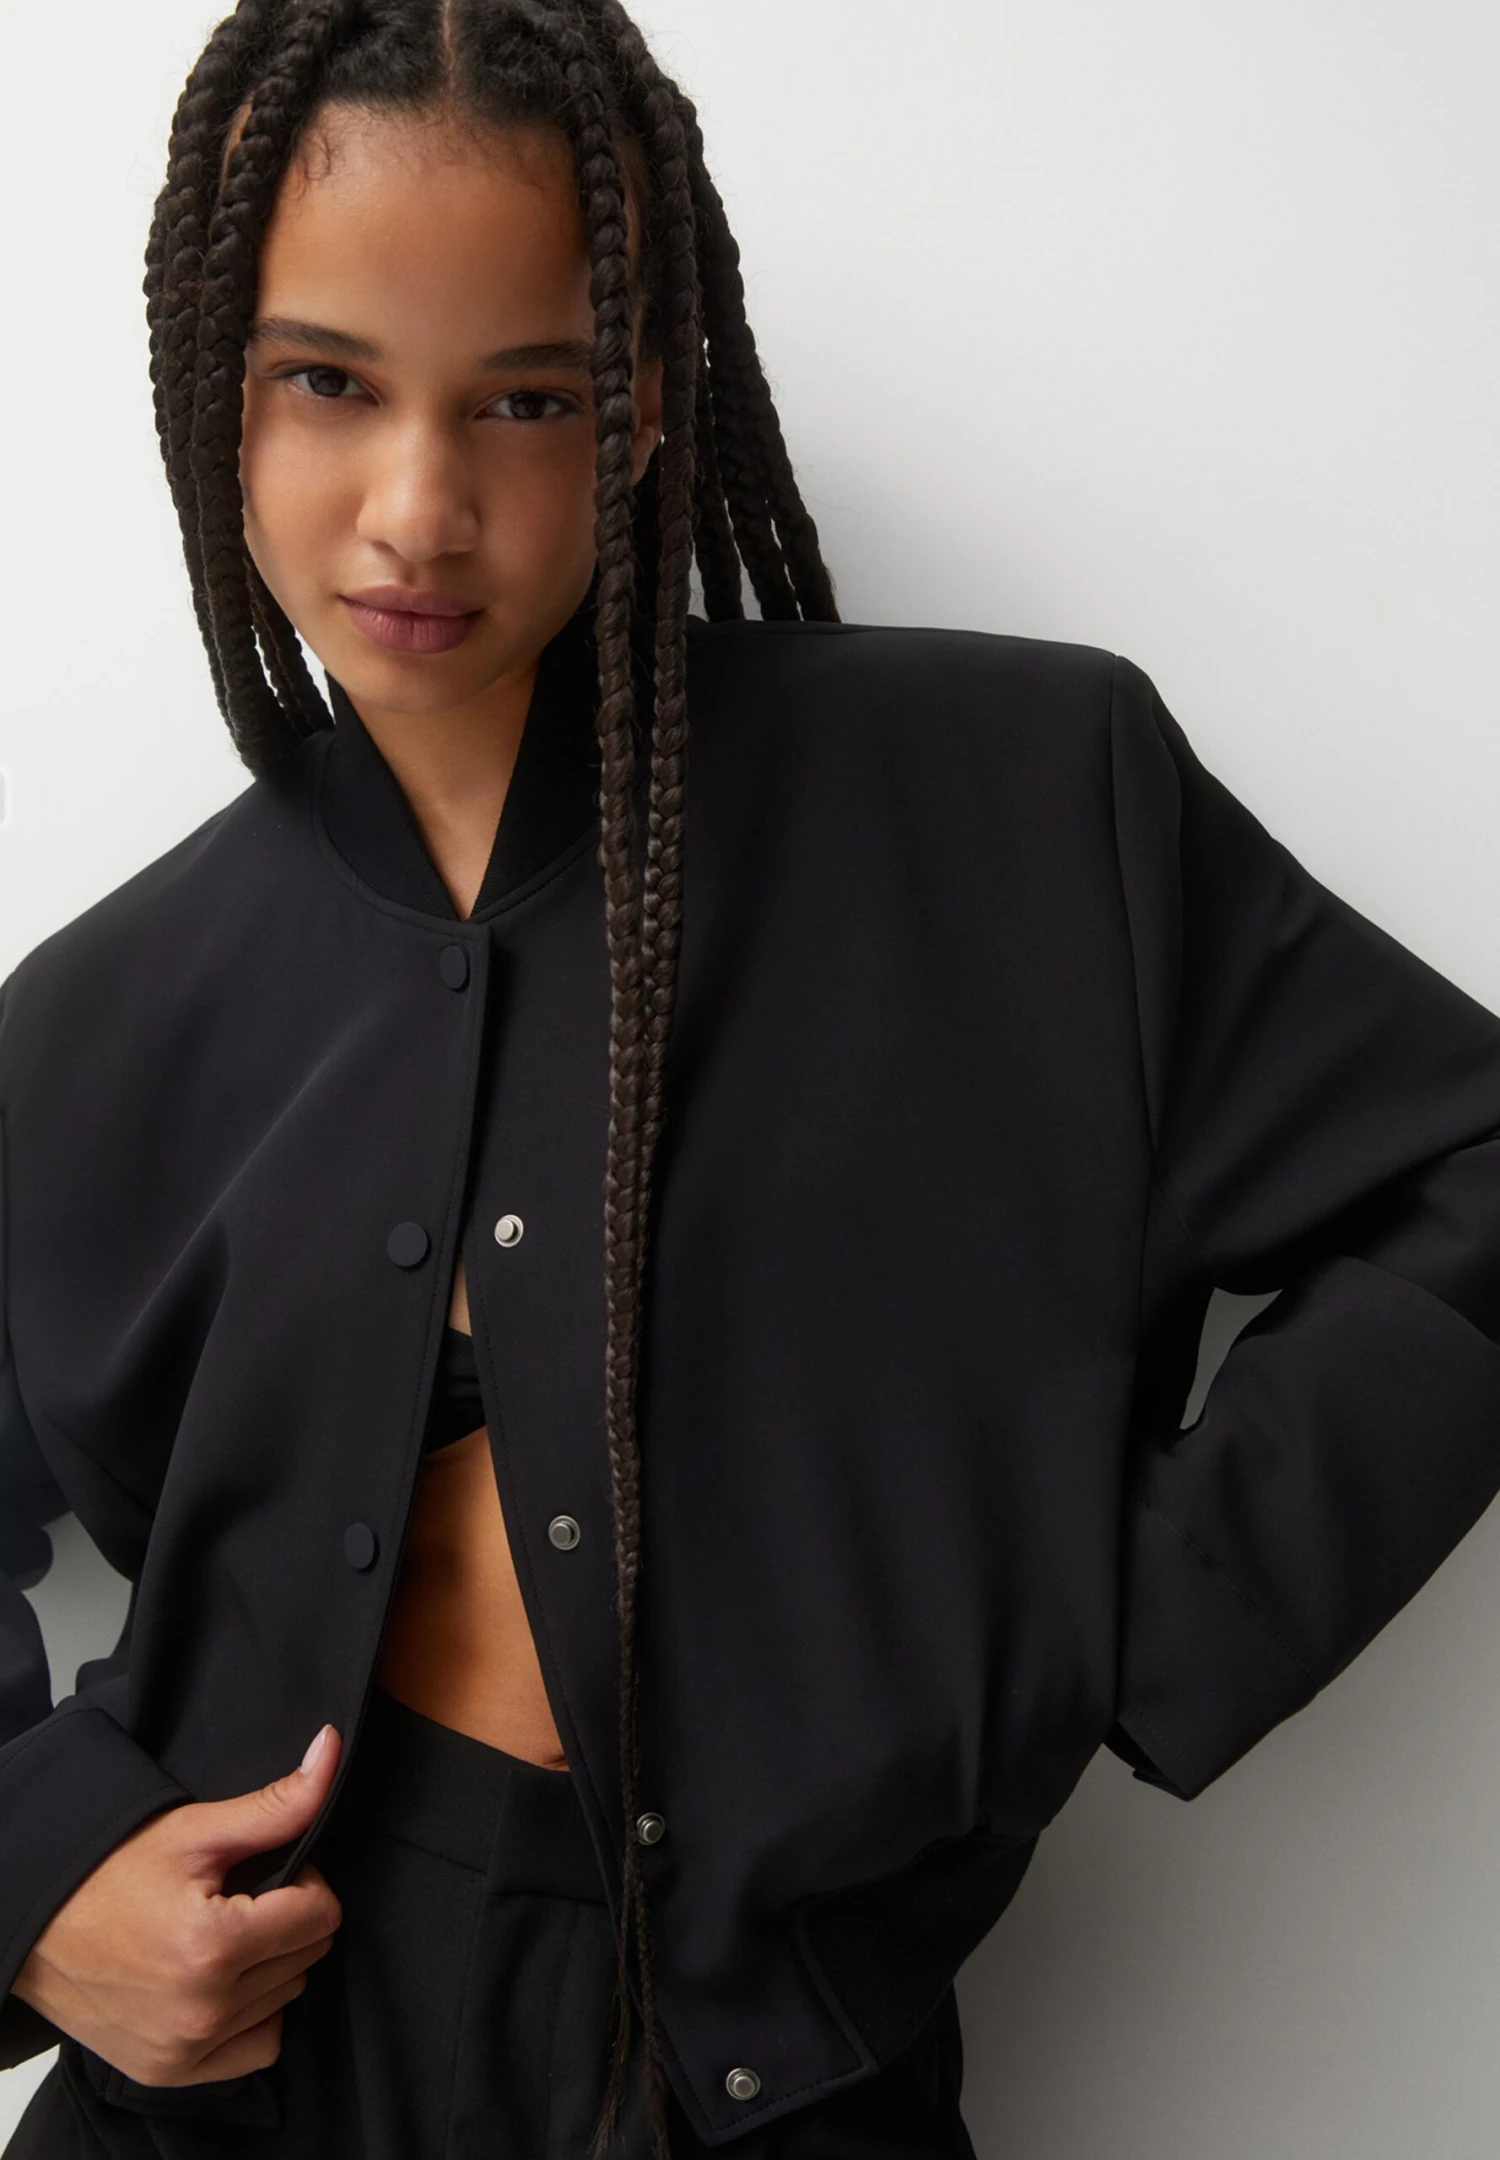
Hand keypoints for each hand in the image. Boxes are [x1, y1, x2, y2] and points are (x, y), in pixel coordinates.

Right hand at [11, 1724, 343, 2086]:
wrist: (37, 1925)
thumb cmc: (110, 1872)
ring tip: (224, 1935)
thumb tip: (332, 1750)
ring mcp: (188, 2049)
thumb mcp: (194, 1830)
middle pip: (307, 1957)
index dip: (303, 1881)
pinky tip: (225, 1982)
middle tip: (240, 1899)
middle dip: (287, 1920)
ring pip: (287, 1998)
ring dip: (271, 1965)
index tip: (263, 1871)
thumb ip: (276, 1804)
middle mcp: (205, 2009)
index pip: (322, 1914)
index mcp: (215, 1947)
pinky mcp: (172, 2072)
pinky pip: (257, 2048)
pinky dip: (254, 2016)